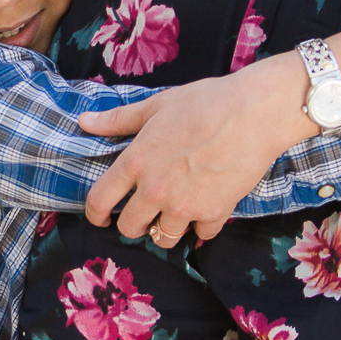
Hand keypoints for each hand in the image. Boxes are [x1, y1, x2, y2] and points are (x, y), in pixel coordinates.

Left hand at [72, 59, 301, 244]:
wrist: (254, 112)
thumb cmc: (206, 102)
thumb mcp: (157, 105)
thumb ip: (119, 119)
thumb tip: (85, 121)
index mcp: (136, 162)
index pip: (99, 200)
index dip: (94, 214)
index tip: (100, 217)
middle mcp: (155, 191)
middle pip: (130, 227)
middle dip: (133, 223)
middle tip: (145, 213)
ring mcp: (185, 206)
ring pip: (164, 237)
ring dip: (167, 227)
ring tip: (176, 212)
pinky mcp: (215, 212)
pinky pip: (202, 234)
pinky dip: (203, 225)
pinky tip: (207, 208)